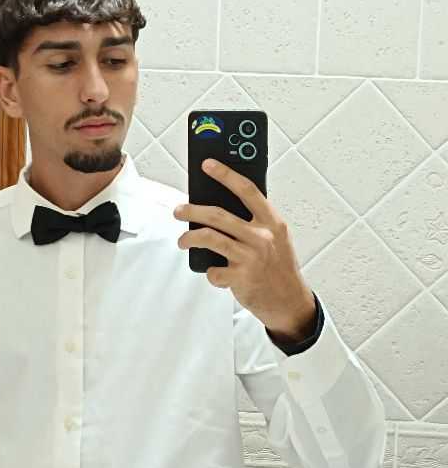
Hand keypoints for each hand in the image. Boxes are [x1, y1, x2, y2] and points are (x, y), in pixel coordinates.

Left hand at [173, 158, 315, 339]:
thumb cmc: (279, 268)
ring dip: (190, 237)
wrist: (289, 301)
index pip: (247, 191)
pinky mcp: (241, 278)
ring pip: (210, 237)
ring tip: (182, 240)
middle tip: (179, 210)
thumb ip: (256, 222)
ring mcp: (251, 257)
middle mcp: (262, 237)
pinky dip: (209, 272)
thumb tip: (223, 207)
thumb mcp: (277, 238)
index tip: (208, 165)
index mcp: (272, 222)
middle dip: (192, 210)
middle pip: (219, 215)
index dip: (226, 175)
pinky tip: (213, 272)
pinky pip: (213, 270)